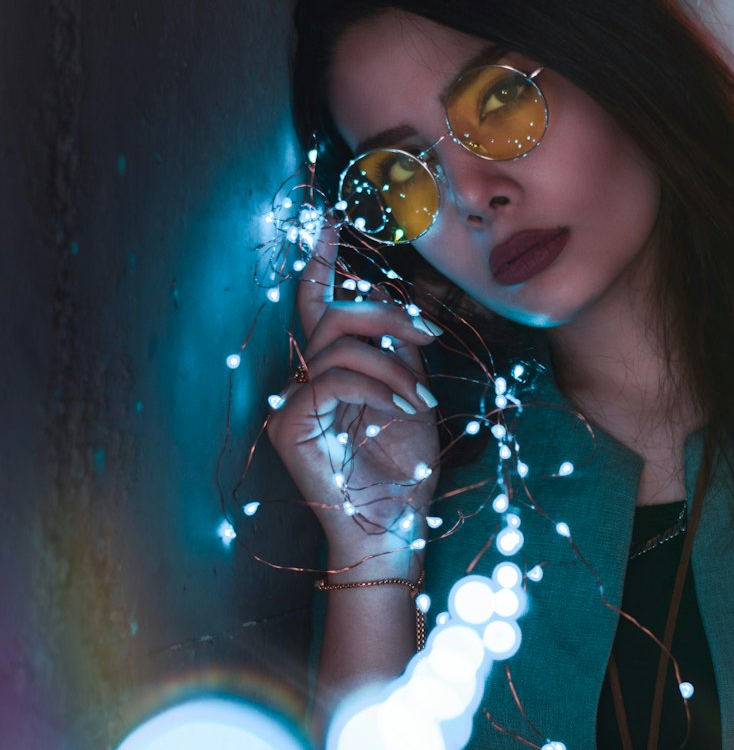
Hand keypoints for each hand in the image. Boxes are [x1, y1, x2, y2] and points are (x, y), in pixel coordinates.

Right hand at [267, 221, 441, 567]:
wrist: (395, 529)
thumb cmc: (405, 471)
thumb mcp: (412, 398)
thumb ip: (399, 355)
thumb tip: (398, 313)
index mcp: (333, 372)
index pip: (320, 308)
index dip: (321, 263)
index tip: (331, 221)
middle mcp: (306, 383)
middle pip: (333, 316)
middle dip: (384, 313)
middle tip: (428, 334)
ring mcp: (292, 405)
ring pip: (337, 345)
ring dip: (391, 363)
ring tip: (420, 400)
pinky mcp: (288, 428)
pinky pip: (332, 381)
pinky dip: (376, 389)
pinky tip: (403, 410)